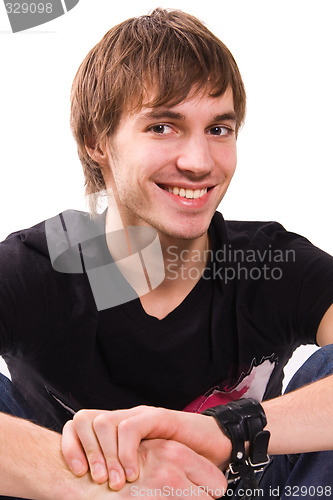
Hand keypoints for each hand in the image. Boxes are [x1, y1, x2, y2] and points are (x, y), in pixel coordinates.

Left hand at [61, 406, 230, 489]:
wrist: (214, 446)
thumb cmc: (177, 466)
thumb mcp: (141, 472)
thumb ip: (119, 473)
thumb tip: (95, 491)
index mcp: (115, 431)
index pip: (78, 427)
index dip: (71, 447)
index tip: (77, 474)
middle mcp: (124, 418)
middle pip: (85, 420)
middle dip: (85, 451)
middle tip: (97, 481)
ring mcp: (140, 415)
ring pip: (103, 422)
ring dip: (104, 454)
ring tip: (115, 481)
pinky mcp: (158, 417)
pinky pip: (131, 427)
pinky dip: (127, 451)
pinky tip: (133, 472)